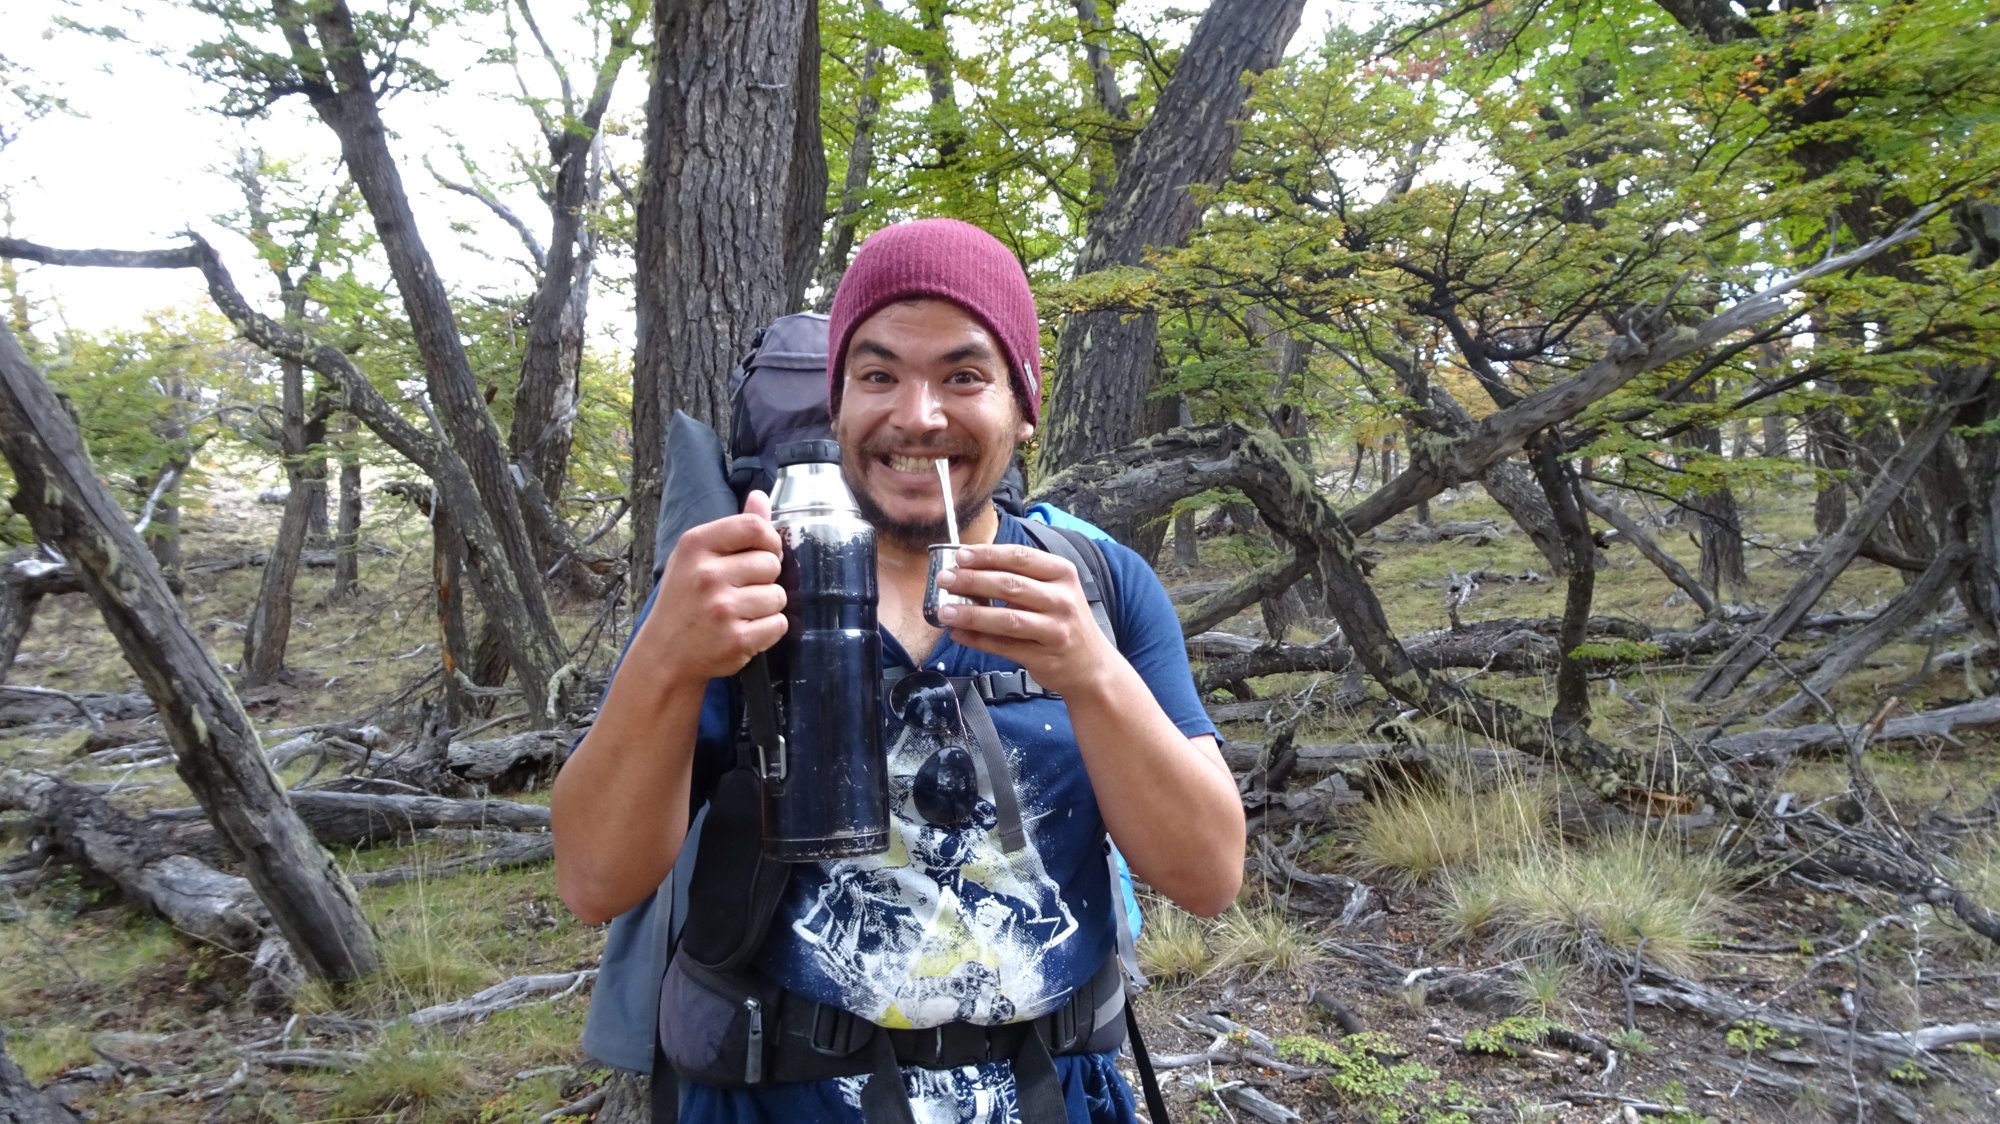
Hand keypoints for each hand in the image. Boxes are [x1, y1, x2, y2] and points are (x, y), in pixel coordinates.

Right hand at [635, 490, 786, 685]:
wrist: (663, 654)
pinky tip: (745, 630)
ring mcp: (722, 609)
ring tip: (740, 612)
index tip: (763, 553)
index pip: (754, 526)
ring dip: (767, 606)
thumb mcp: (697, 557)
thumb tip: (760, 496)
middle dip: (765, 578)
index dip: (769, 540)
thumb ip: (734, 527)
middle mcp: (707, 575)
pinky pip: (778, 624)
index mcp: (695, 545)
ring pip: (778, 596)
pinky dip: (768, 630)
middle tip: (741, 590)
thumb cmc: (684, 599)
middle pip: (772, 563)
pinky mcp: (736, 639)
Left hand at [933, 543, 1115, 696]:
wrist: (1092, 665)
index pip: (1020, 557)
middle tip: (944, 579)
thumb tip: (969, 571)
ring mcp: (1054, 630)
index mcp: (1062, 574)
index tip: (961, 556)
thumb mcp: (1054, 591)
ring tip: (945, 611)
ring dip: (971, 614)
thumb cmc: (1064, 621)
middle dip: (972, 581)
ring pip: (1006, 619)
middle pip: (1010, 585)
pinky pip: (1004, 646)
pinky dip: (978, 640)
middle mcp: (1062, 599)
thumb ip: (1020, 578)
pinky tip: (958, 634)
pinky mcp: (1044, 657)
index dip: (988, 555)